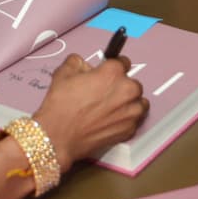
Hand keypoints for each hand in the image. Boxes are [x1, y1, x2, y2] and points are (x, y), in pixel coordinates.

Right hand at [31, 54, 147, 172]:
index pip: (123, 62)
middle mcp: (126, 91)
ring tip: (112, 106)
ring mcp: (130, 112)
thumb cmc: (61, 107)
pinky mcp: (129, 130)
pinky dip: (127, 118)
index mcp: (112, 73)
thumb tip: (83, 64)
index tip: (110, 71)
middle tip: (106, 92)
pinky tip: (112, 119)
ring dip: (129, 102)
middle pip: (133, 83)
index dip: (114, 66)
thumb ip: (77, 62)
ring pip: (139, 102)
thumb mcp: (63, 73)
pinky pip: (135, 120)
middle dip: (121, 86)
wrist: (59, 136)